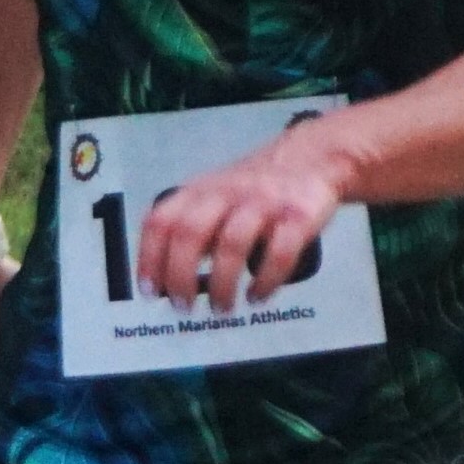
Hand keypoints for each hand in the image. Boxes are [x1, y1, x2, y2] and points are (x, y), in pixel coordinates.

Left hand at [134, 122, 358, 310]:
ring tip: (222, 307)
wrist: (314, 156)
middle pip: (190, 232)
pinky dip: (264, 281)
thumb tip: (167, 281)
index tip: (150, 291)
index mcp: (200, 191)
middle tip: (183, 307)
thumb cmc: (257, 188)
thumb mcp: (216, 196)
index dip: (149, 258)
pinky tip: (257, 296)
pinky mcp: (298, 216)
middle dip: (180, 276)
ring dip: (221, 284)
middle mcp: (227, 194)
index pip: (161, 221)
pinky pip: (278, 252)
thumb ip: (193, 230)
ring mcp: (263, 203)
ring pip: (231, 244)